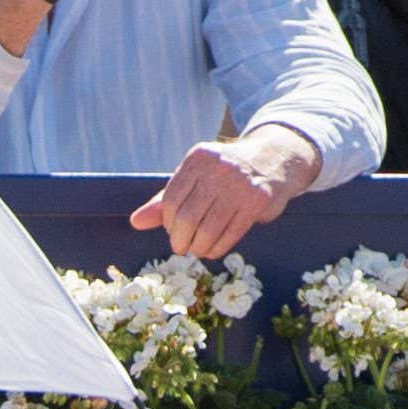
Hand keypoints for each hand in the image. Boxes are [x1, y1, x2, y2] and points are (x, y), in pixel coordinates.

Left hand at [128, 128, 310, 261]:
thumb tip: (135, 222)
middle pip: (187, 217)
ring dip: (198, 247)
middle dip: (180, 240)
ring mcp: (240, 183)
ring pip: (208, 230)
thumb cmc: (224, 175)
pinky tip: (213, 249)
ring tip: (197, 249)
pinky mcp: (257, 200)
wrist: (272, 160)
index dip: (168, 223)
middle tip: (182, 247)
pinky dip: (216, 249)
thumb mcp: (194, 179)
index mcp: (198, 158)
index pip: (171, 200)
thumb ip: (165, 200)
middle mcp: (219, 167)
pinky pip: (229, 235)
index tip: (173, 231)